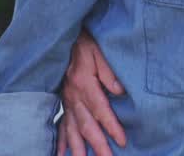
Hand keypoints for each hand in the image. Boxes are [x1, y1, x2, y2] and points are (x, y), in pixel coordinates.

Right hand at [57, 29, 126, 155]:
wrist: (65, 39)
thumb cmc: (86, 44)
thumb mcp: (99, 52)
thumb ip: (109, 72)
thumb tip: (121, 91)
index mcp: (84, 84)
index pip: (101, 110)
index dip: (111, 127)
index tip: (122, 141)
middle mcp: (74, 97)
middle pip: (87, 126)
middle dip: (98, 145)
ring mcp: (66, 101)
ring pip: (73, 130)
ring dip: (79, 149)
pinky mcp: (63, 102)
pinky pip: (61, 126)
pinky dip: (61, 142)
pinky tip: (62, 154)